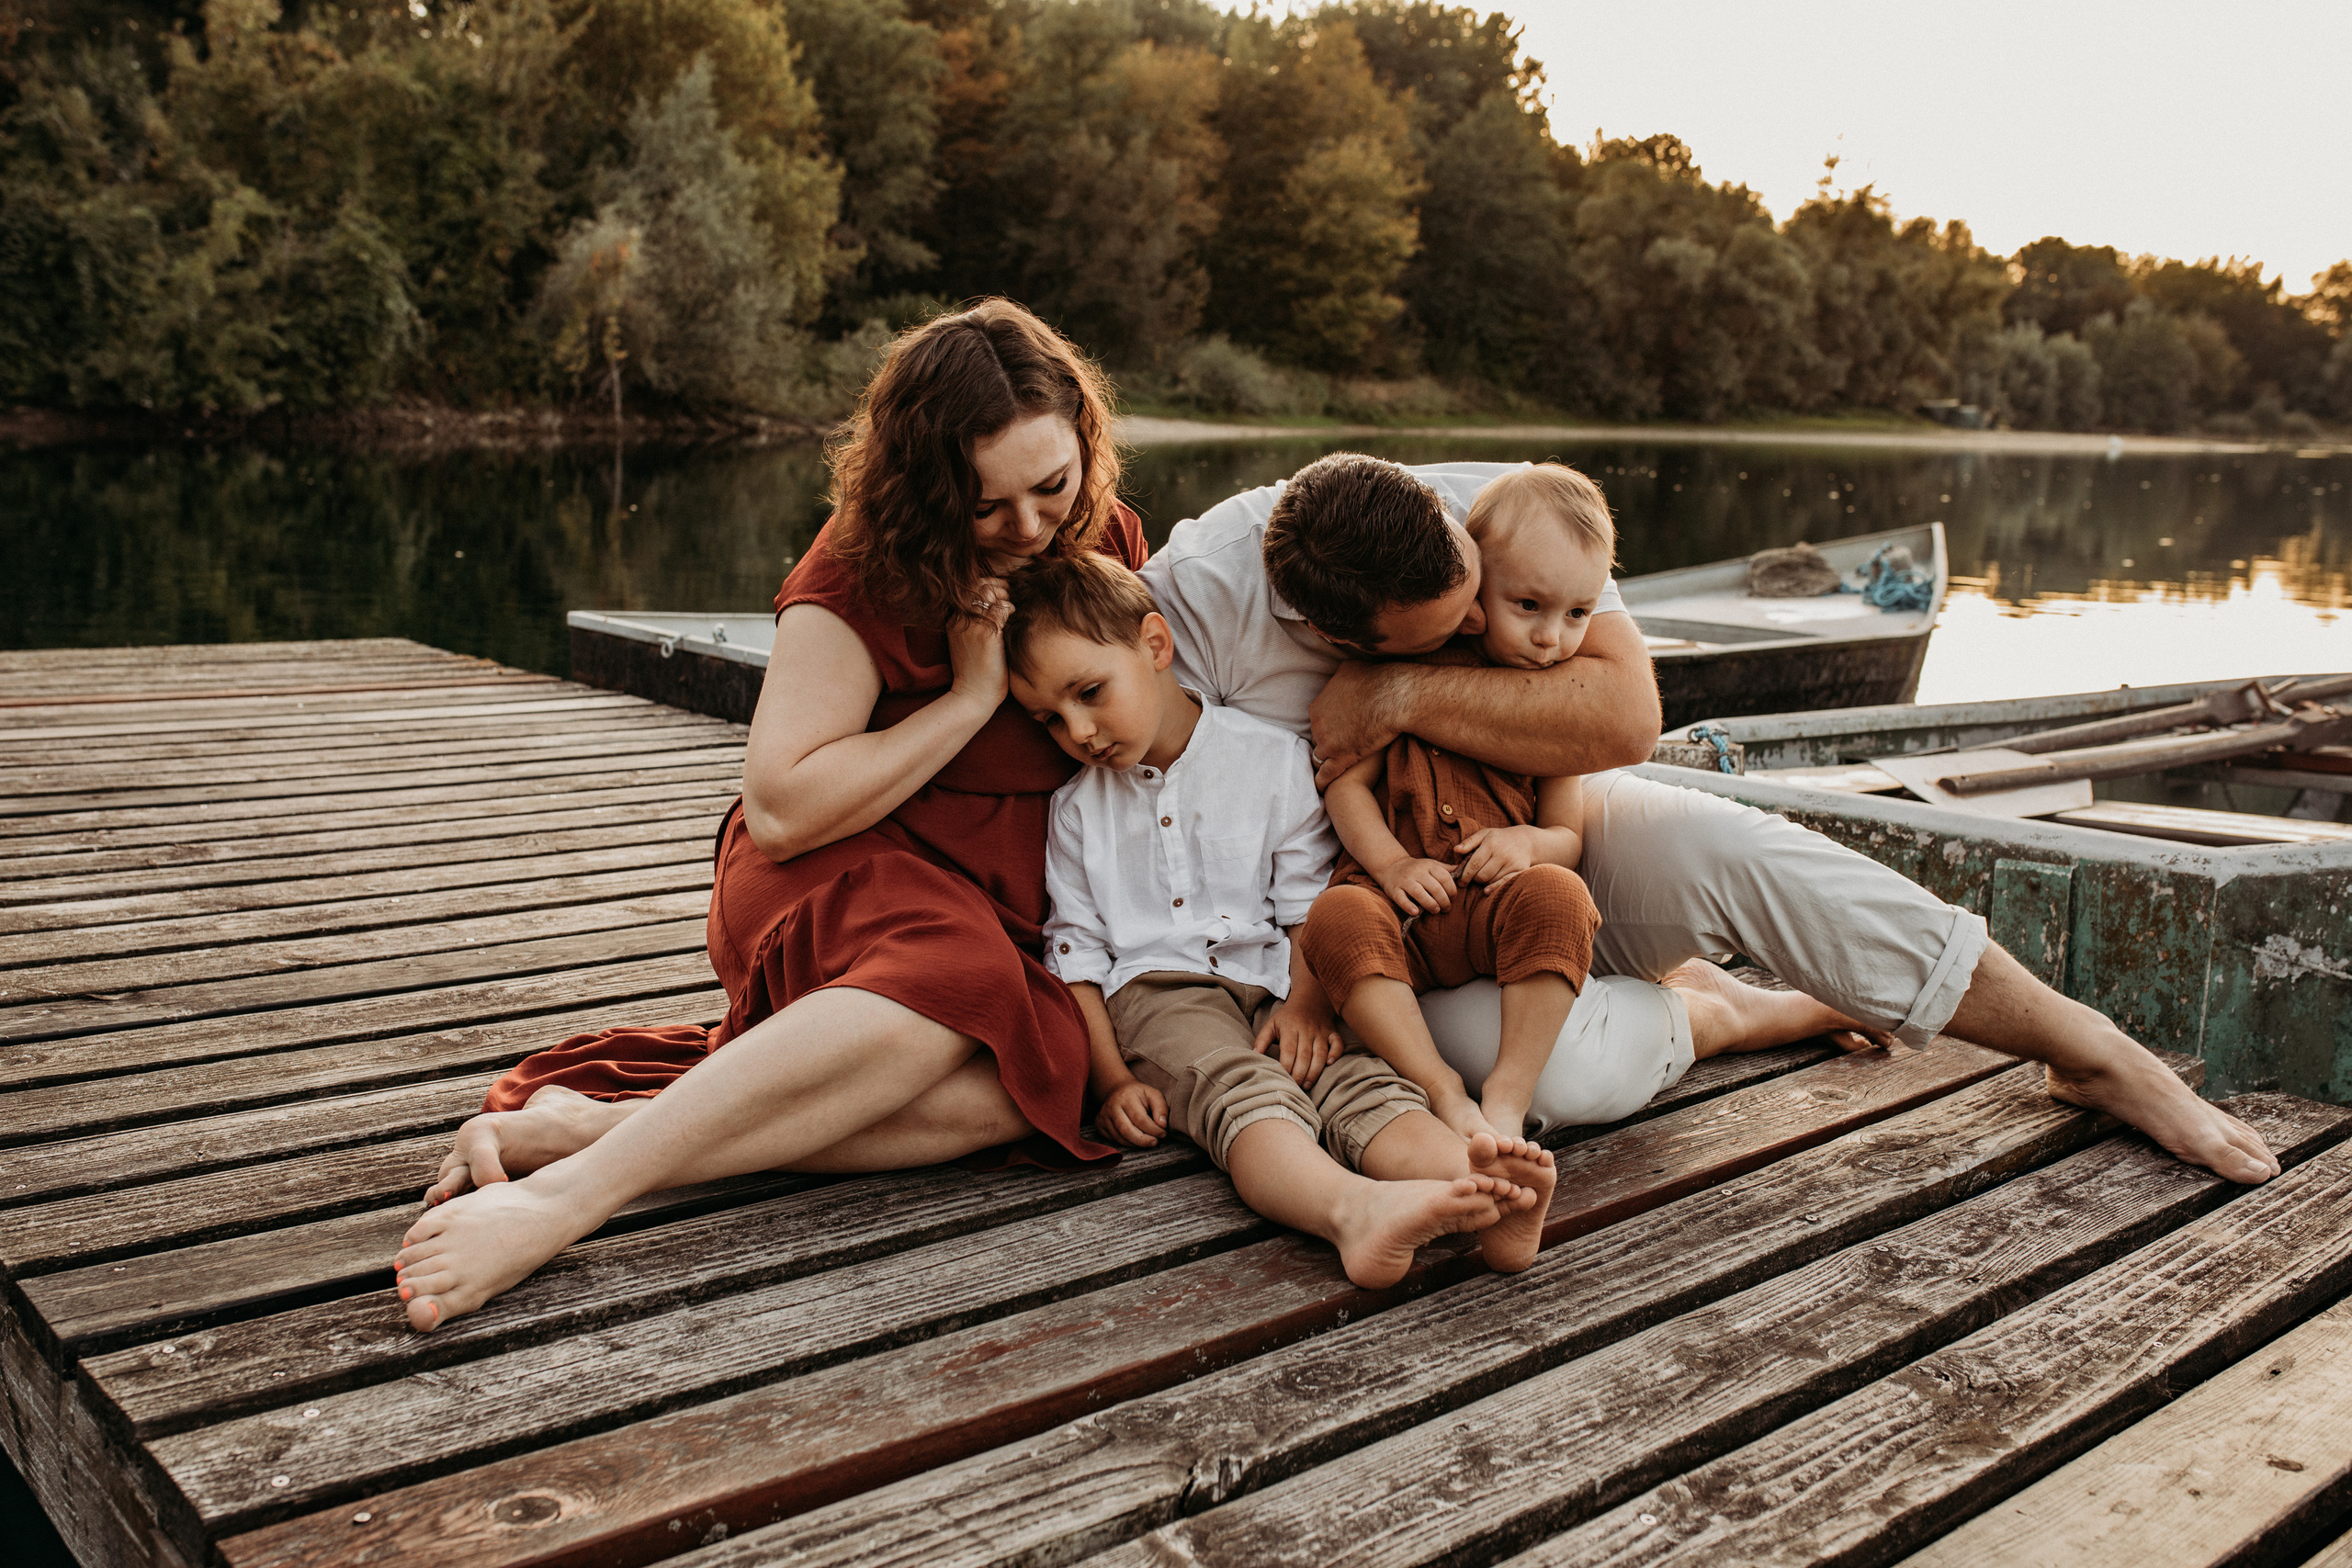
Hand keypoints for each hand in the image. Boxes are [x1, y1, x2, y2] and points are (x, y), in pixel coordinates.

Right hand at [947, 575, 1012, 709]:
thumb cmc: (977, 673)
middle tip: (1011, 598)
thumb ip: (976, 625)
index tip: (1003, 594)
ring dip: (1005, 597)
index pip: (970, 588)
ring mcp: (972, 626)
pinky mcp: (986, 635)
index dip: (989, 586)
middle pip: (979, 585)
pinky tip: (1014, 619)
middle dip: (998, 586)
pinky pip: (1001, 608)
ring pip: (989, 592)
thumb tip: (997, 607)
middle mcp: (960, 619)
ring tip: (1012, 610)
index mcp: (954, 620)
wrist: (972, 696)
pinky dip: (1011, 609)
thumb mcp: (969, 644)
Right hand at [1097, 1080, 1167, 1146]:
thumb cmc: (1138, 1094)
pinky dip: (1127, 1143)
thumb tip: (1162, 1125)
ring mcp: (1103, 1117)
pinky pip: (1114, 1140)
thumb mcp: (1153, 1094)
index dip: (1153, 1130)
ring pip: (1120, 1138)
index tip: (1163, 1133)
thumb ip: (1161, 1108)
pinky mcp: (1099, 1125)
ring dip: (1137, 1143)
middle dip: (1143, 1141)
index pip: (1140, 1119)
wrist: (1117, 1090)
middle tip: (1155, 1142)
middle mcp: (1112, 1107)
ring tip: (1148, 1140)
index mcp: (1126, 1098)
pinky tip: (1135, 1138)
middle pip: (1127, 1131)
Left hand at [1253, 999, 1345, 1088]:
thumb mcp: (1271, 1024)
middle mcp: (1307, 1030)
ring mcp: (1321, 1032)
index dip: (1286, 1067)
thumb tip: (1253, 1055)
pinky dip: (1336, 1053)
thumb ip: (1261, 1040)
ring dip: (1315, 1071)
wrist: (1309, 998)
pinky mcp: (1332, 1032)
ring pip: (1320, 1054)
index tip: (1282, 1080)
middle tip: (1295, 1088)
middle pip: (1304, 1056)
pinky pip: (1338, 1044)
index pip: (1289, 1051)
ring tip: (1307, 1084)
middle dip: (1300, 1074)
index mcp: (1290, 1029)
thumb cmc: (1287, 1017)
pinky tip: (1330, 1064)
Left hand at [1309, 662, 1406, 788]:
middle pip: (1318, 737)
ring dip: (1325, 760)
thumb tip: (1341, 674)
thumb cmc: (1377, 680)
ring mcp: (1328, 743)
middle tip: (1339, 745)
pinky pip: (1326, 775)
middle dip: (1327, 741)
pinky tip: (1321, 786)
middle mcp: (1318, 724)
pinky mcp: (1341, 758)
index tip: (1338, 727)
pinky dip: (1323, 781)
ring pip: (1320, 756)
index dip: (1329, 724)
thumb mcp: (1349, 669)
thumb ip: (1340, 677)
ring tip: (1329, 767)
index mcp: (1318, 705)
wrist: (1393, 697)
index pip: (1318, 719)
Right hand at [1375, 856, 1456, 914]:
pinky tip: (1416, 912)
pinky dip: (1409, 906)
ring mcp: (1404, 881)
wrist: (1391, 866)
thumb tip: (1464, 870)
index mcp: (1428, 865)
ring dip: (1430, 904)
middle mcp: (1417, 872)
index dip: (1452, 890)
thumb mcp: (1431, 864)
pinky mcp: (1394, 890)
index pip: (1444, 878)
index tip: (1453, 898)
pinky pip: (1401, 899)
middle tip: (1446, 908)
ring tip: (1436, 910)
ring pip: (1419, 893)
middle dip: (1444, 901)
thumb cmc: (1416, 868)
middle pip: (1434, 888)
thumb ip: (1446, 869)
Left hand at [1455, 824, 1542, 888]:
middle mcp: (1502, 854)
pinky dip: (1494, 888)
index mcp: (1491, 844)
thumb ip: (1469, 842)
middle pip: (1482, 875)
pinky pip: (1504, 883)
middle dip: (1474, 879)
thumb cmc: (1500, 838)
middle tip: (1473, 878)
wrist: (1526, 841)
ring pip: (1491, 880)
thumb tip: (1456, 850)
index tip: (1460, 881)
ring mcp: (1512, 863)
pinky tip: (1486, 890)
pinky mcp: (1520, 871)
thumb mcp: (1484, 834)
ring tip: (1483, 876)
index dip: (1465, 875)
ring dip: (1484, 882)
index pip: (1474, 863)